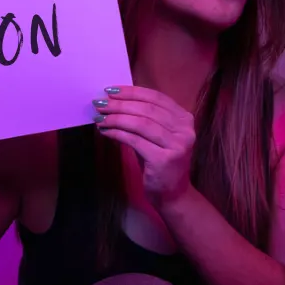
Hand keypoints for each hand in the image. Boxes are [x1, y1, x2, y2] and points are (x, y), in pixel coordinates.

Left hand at [93, 86, 195, 206]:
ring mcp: (177, 145)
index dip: (132, 92)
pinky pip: (135, 140)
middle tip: (99, 103)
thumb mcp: (157, 136)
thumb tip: (114, 101)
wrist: (173, 195)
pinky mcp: (164, 159)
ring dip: (116, 118)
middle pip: (147, 109)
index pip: (157, 98)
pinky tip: (105, 131)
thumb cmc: (161, 163)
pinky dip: (117, 134)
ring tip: (99, 117)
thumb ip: (145, 118)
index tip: (110, 90)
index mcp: (185, 119)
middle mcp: (185, 130)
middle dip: (120, 104)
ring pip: (140, 123)